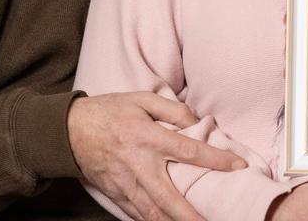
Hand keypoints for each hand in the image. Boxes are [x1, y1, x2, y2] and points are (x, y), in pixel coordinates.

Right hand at [68, 91, 246, 220]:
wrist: (68, 130)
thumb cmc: (110, 111)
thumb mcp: (142, 99)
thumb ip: (172, 110)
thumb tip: (197, 122)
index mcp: (147, 137)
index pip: (189, 151)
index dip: (216, 160)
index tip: (239, 166)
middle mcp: (138, 164)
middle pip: (169, 197)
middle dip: (191, 215)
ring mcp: (125, 183)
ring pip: (153, 213)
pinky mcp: (116, 194)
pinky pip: (137, 214)